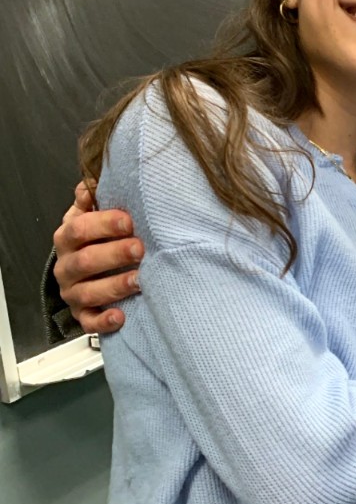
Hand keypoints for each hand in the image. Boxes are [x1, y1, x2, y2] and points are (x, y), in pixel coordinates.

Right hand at [52, 181, 143, 333]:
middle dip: (114, 254)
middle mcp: (66, 266)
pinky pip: (89, 322)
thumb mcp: (90, 215)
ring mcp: (73, 292)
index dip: (103, 224)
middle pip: (85, 261)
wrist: (88, 272)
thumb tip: (92, 181)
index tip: (129, 221)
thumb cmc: (96, 239)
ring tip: (139, 280)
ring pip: (88, 292)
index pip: (79, 229)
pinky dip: (103, 321)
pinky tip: (120, 316)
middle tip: (140, 248)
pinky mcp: (83, 314)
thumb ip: (92, 199)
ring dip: (114, 286)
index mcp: (67, 238)